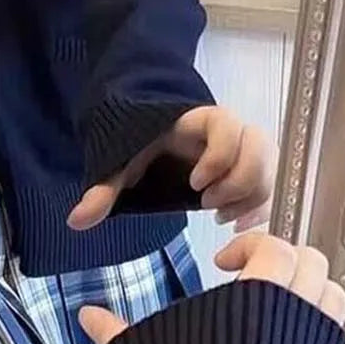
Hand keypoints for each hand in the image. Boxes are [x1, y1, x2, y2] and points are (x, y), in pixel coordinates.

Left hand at [68, 106, 273, 231]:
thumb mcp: (121, 164)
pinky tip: (236, 223)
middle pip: (258, 143)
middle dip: (239, 179)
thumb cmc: (138, 145)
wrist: (151, 137)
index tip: (194, 183)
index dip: (218, 155)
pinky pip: (269, 181)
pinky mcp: (247, 167)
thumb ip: (103, 190)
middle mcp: (226, 130)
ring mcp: (240, 147)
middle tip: (208, 205)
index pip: (226, 124)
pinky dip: (259, 203)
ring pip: (269, 164)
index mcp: (197, 120)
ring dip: (252, 194)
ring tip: (221, 217)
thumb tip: (75, 221)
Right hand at [78, 234, 344, 343]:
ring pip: (332, 294)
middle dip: (284, 257)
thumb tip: (86, 314)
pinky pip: (337, 331)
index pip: (274, 247)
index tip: (222, 259)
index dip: (248, 243)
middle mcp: (295, 321)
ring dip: (307, 286)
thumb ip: (118, 332)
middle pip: (310, 261)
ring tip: (276, 296)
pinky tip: (285, 333)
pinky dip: (319, 319)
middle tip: (255, 271)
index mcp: (257, 305)